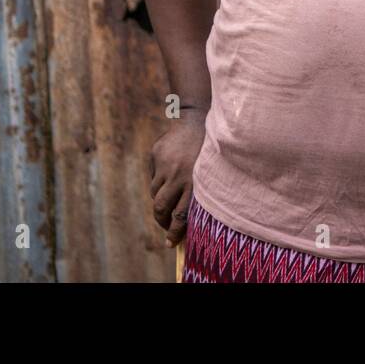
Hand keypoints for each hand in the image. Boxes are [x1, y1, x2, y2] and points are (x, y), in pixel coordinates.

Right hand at [149, 108, 207, 247]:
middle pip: (162, 208)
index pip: (181, 215)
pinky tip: (171, 172)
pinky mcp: (156, 155)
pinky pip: (154, 175)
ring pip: (155, 193)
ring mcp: (165, 165)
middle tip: (165, 227)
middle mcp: (178, 175)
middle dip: (161, 221)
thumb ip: (200, 194)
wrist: (198, 119)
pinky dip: (160, 179)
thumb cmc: (210, 151)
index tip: (170, 244)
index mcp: (195, 181)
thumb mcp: (210, 173)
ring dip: (160, 200)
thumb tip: (187, 221)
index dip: (175, 233)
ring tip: (170, 198)